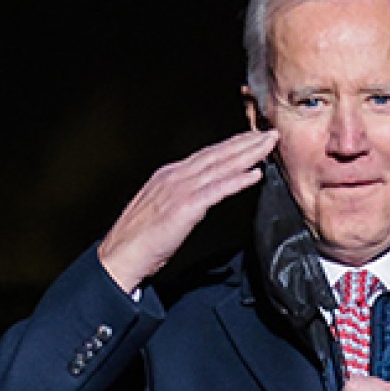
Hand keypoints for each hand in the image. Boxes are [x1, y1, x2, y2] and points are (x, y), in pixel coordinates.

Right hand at [98, 129, 277, 292]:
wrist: (119, 256)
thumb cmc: (139, 240)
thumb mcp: (162, 209)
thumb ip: (183, 197)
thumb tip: (203, 196)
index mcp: (169, 176)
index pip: (206, 155)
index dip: (232, 145)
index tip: (252, 138)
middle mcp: (175, 176)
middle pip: (217, 155)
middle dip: (246, 142)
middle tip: (270, 134)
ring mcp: (179, 190)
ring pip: (220, 166)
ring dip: (248, 154)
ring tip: (268, 145)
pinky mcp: (185, 207)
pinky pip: (217, 190)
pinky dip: (237, 180)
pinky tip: (255, 174)